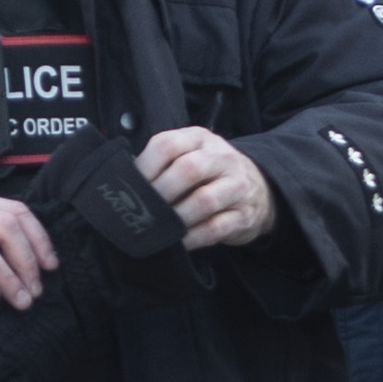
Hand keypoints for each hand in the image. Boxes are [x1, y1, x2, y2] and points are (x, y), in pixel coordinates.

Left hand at [136, 124, 276, 250]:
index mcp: (200, 139)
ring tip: (158, 228)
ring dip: (176, 218)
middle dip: (160, 193)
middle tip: (142, 211)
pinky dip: (192, 237)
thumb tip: (123, 182)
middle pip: (188, 169)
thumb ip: (163, 163)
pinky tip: (177, 242)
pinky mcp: (244, 215)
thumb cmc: (211, 175)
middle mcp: (222, 158)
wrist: (260, 190)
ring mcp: (237, 186)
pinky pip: (215, 227)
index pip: (168, 144)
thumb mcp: (191, 155)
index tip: (129, 188)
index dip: (145, 167)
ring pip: (204, 200)